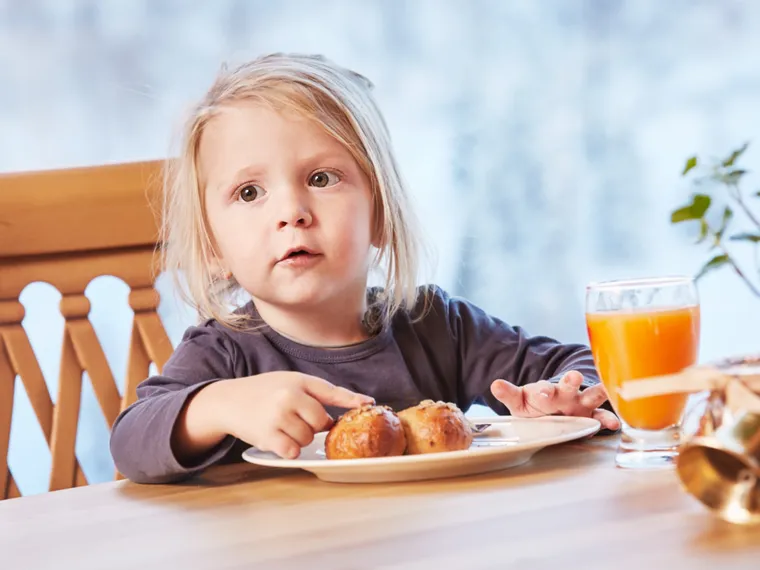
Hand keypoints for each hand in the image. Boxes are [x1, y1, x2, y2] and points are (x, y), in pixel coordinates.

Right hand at [178, 372, 373, 460]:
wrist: (229, 401)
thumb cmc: (265, 391)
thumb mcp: (290, 381)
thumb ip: (319, 391)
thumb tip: (359, 401)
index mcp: (298, 381)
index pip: (331, 391)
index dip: (351, 400)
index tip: (369, 404)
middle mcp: (289, 397)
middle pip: (321, 422)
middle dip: (314, 425)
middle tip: (299, 420)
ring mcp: (278, 417)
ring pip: (307, 438)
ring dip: (301, 438)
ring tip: (284, 426)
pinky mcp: (268, 436)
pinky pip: (293, 450)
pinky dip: (290, 449)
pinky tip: (279, 438)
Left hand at [490, 371, 619, 430]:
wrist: (550, 407)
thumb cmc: (535, 404)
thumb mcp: (519, 401)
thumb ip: (509, 394)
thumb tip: (494, 385)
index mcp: (546, 390)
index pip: (544, 388)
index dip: (544, 390)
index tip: (543, 391)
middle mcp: (565, 393)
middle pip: (569, 385)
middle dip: (571, 381)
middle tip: (574, 376)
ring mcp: (580, 403)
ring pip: (591, 395)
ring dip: (598, 392)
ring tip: (605, 389)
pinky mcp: (591, 415)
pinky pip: (601, 416)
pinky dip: (608, 419)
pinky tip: (615, 424)